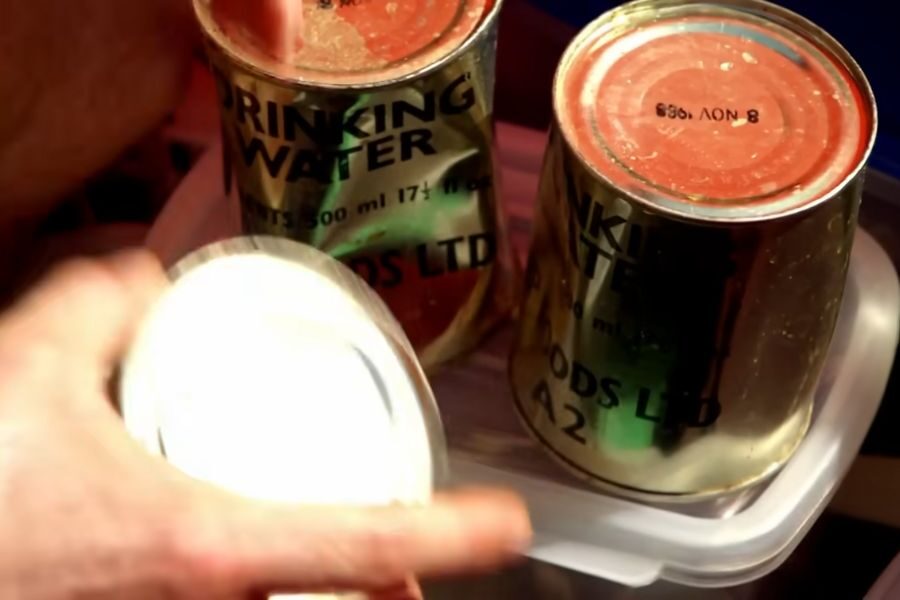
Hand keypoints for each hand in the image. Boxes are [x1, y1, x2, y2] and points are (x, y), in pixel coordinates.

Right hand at [0, 249, 530, 598]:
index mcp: (206, 545)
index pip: (369, 543)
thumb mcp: (24, 377)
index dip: (453, 534)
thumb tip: (136, 277)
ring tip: (355, 561)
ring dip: (333, 592)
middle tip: (414, 549)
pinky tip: (246, 574)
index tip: (508, 524)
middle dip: (391, 582)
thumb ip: (94, 305)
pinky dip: (266, 594)